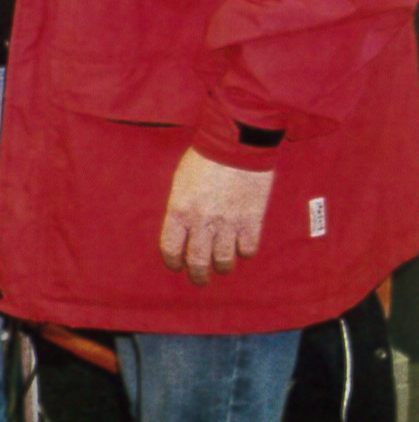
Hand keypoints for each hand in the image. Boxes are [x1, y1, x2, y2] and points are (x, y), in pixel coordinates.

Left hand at [159, 147, 274, 286]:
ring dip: (222, 265)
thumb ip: (181, 207)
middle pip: (198, 262)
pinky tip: (241, 245)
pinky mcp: (251, 221)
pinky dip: (244, 250)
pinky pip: (248, 249)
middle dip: (198, 275)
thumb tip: (182, 229)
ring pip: (224, 261)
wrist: (236, 143)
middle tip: (200, 278)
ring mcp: (228, 223)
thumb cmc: (204, 157)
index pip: (170, 248)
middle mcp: (202, 221)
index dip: (173, 261)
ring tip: (222, 264)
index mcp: (179, 209)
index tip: (177, 265)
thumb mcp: (181, 180)